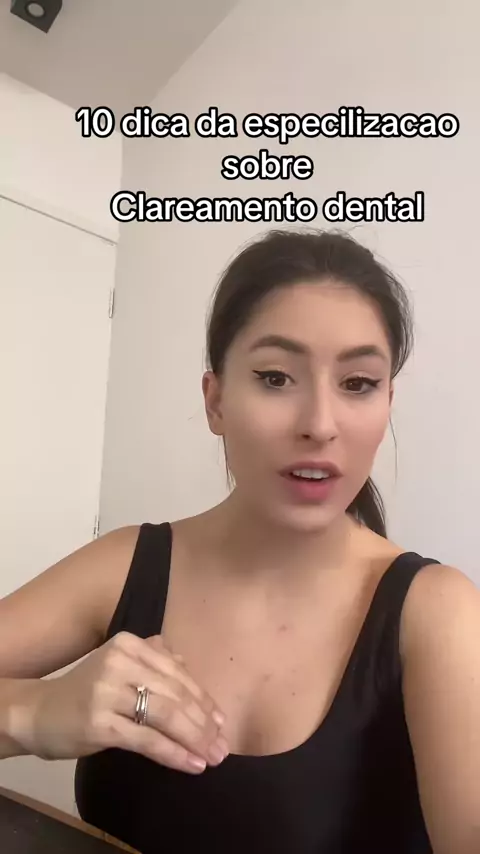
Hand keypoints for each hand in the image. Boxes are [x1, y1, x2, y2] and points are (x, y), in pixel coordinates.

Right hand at [21, 631, 227, 773]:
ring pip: (166, 716)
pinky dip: (174, 753)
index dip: (203, 698)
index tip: (221, 721)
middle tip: (223, 746)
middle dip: (204, 723)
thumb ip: (152, 660)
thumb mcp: (118, 666)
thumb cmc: (85, 691)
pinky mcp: (100, 723)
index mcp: (129, 644)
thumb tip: (187, 664)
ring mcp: (108, 691)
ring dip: (196, 739)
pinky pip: (147, 740)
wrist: (39, 713)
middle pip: (175, 694)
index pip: (177, 673)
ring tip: (213, 757)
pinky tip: (192, 764)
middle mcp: (120, 661)